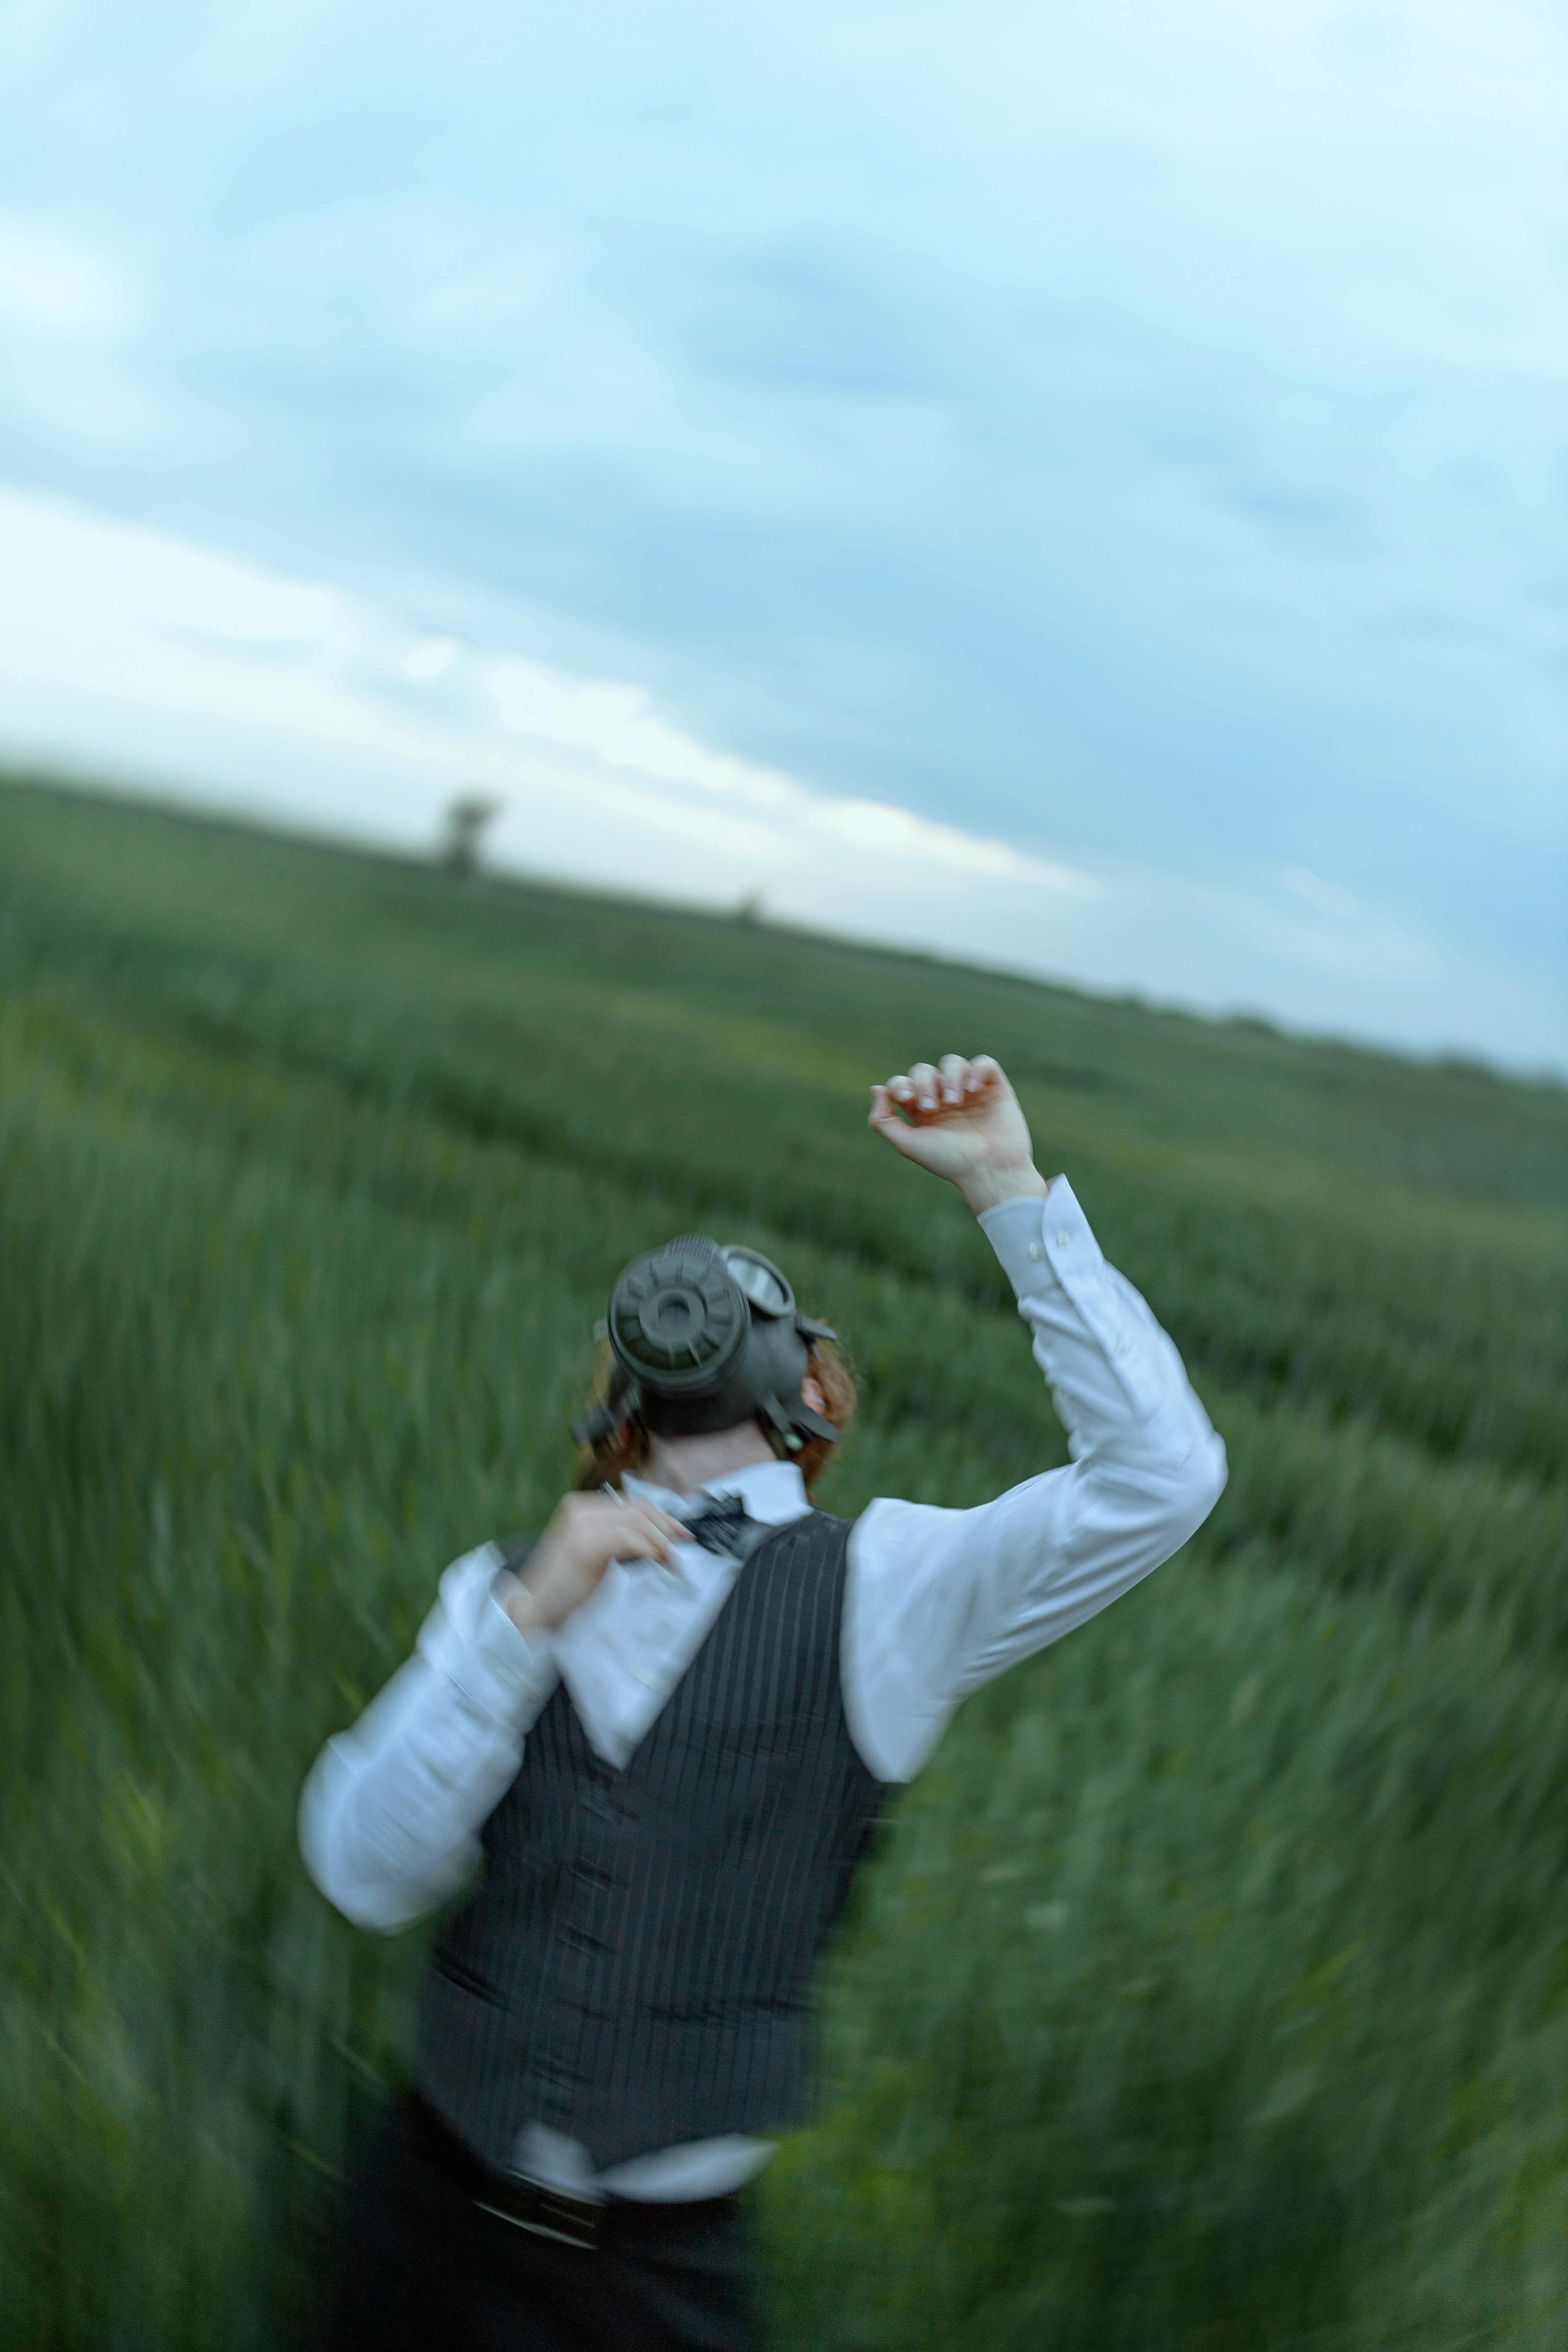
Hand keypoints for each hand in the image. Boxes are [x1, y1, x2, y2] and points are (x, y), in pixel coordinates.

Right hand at [501, 1492, 686, 1635]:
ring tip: (670, 1559)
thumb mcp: (595, 1552)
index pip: (632, 1502)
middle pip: (639, 1508)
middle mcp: (581, 1511)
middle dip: (666, 1526)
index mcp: (582, 1507)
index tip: (679, 1530)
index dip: (661, 1515)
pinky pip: (629, 1539)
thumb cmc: (566, 1585)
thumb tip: (655, 1533)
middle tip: (682, 1543)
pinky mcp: (585, 1546)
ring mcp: (582, 1527)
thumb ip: (616, 1536)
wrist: (535, 1607)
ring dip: (661, 1541)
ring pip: (638, 1523)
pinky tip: (657, 1561)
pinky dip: (650, 1549)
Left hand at [868, 1053, 1048, 1215]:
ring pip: (952, 1062)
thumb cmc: (949, 1161)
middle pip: (924, 1070)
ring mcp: (970, 1092)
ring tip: (954, 1101)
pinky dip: (976, 1070)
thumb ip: (883, 1120)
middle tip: (932, 1108)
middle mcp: (944, 1099)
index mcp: (921, 1112)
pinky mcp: (995, 1088)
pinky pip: (984, 1064)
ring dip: (948, 1077)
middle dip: (924, 1084)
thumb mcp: (907, 1145)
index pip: (903, 1084)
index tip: (906, 1099)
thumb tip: (876, 1088)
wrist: (990, 1170)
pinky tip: (972, 1089)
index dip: (901, 1085)